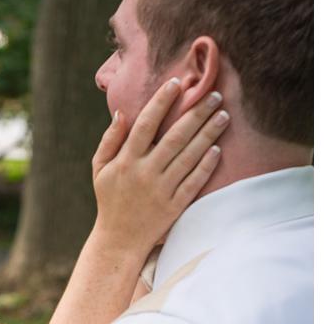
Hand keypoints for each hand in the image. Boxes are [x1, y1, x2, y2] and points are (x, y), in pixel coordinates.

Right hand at [88, 76, 229, 255]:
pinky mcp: (175, 204)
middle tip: (214, 95)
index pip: (145, 125)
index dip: (161, 103)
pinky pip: (194, 181)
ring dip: (208, 134)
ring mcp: (161, 189)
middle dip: (196, 114)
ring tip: (224, 116)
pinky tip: (218, 148)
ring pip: (189, 156)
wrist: (119, 239)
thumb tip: (122, 112)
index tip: (176, 84)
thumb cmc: (110, 199)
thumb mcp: (100, 169)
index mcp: (125, 162)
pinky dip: (206, 165)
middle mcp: (144, 173)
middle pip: (174, 137)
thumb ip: (109, 140)